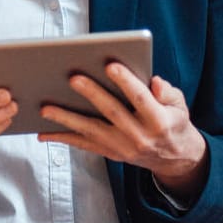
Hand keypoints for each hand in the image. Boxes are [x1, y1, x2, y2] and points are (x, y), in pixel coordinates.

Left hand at [38, 63, 209, 201]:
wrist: (174, 158)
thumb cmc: (173, 122)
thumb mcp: (179, 106)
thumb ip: (168, 93)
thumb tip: (154, 82)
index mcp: (159, 121)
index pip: (141, 98)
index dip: (126, 82)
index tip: (111, 64)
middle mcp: (139, 136)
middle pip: (111, 112)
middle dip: (91, 94)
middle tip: (72, 77)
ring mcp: (122, 147)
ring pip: (91, 131)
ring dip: (66, 118)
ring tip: (45, 108)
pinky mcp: (110, 153)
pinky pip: (83, 145)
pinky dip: (63, 138)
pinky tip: (43, 132)